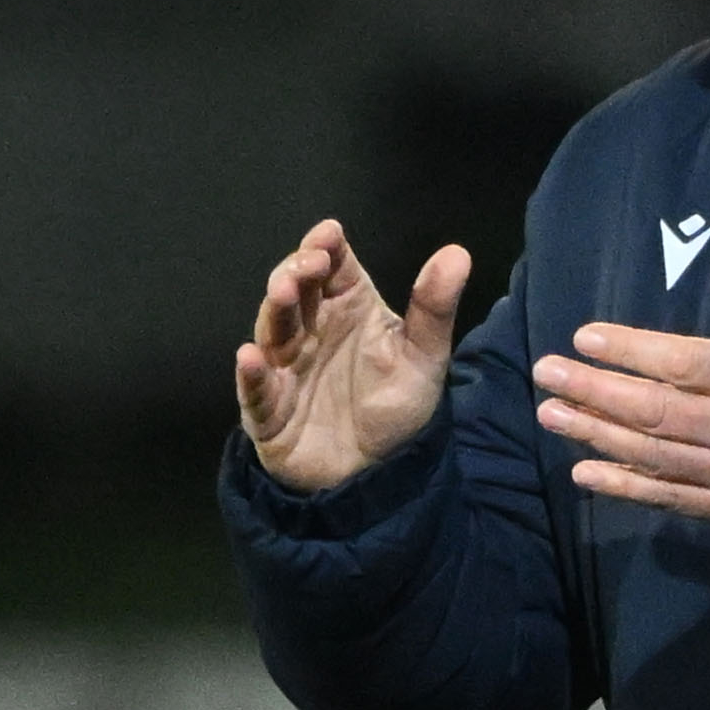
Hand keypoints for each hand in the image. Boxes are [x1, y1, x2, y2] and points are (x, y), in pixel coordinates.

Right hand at [235, 219, 470, 492]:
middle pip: (296, 290)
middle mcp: (312, 329)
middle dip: (296, 271)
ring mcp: (286, 367)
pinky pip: (256, 390)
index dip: (326, 247)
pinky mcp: (269, 409)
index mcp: (349, 308)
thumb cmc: (397, 406)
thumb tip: (457, 252)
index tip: (328, 234)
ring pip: (273, 330)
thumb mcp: (425, 357)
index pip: (334, 267)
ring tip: (283, 293)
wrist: (380, 475)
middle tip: (308, 265)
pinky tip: (251, 357)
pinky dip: (252, 374)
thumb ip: (435, 308)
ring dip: (275, 310)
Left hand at [533, 229, 709, 540]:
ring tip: (549, 413)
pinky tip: (583, 472)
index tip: (585, 336)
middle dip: (597, 391)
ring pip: (653, 454)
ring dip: (596, 434)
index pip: (688, 362)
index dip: (633, 351)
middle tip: (547, 373)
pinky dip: (622, 487)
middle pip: (659, 410)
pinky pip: (665, 496)